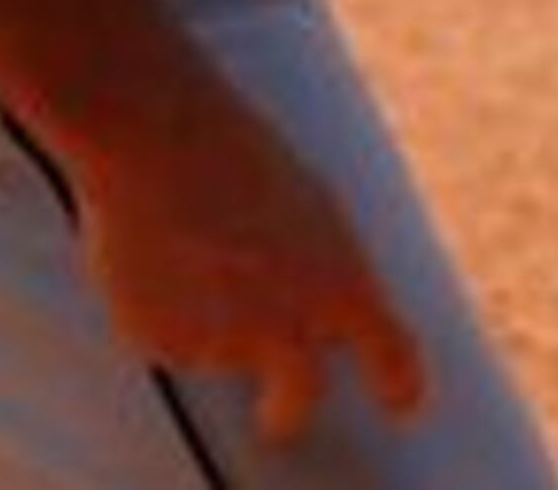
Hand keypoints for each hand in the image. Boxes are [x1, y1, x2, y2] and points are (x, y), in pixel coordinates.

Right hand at [66, 89, 428, 445]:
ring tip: (191, 237)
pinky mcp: (166, 348)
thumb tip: (313, 327)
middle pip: (298, 400)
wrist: (162, 141)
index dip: (398, 384)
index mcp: (345, 286)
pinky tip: (154, 252)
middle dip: (286, 412)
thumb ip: (320, 275)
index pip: (391, 357)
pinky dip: (163, 308)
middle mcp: (292, 331)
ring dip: (212, 312)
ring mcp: (225, 348)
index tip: (403, 402)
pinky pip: (170, 338)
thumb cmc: (244, 156)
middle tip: (277, 415)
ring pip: (222, 347)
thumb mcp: (311, 209)